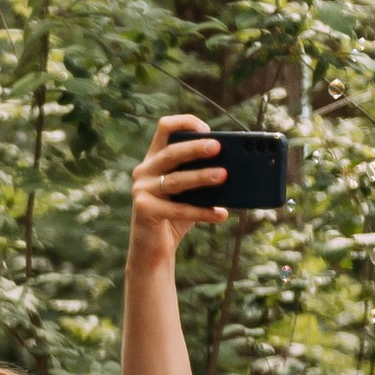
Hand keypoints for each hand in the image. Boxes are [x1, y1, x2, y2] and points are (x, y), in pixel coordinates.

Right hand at [128, 112, 228, 258]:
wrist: (154, 251)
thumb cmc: (175, 218)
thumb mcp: (189, 192)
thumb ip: (201, 177)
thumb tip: (233, 168)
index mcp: (154, 159)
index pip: (165, 128)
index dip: (185, 123)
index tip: (207, 129)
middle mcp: (144, 171)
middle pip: (171, 152)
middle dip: (195, 148)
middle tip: (218, 147)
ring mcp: (141, 190)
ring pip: (176, 180)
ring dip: (202, 177)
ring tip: (224, 176)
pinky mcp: (144, 210)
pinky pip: (179, 209)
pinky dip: (203, 212)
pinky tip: (221, 214)